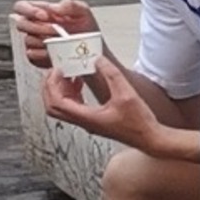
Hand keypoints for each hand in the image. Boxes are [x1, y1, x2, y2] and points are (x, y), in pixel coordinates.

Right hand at [11, 0, 96, 69]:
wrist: (94, 50)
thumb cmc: (86, 29)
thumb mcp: (83, 11)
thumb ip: (71, 4)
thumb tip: (55, 7)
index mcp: (42, 12)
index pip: (22, 6)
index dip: (28, 10)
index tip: (44, 15)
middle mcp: (36, 26)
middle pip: (21, 24)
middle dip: (38, 27)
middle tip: (55, 30)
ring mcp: (35, 41)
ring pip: (28, 40)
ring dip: (44, 41)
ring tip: (61, 42)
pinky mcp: (38, 56)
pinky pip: (33, 56)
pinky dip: (44, 55)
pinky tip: (57, 53)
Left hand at [41, 54, 169, 153]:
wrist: (149, 138)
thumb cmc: (140, 123)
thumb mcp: (127, 93)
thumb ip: (111, 74)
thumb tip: (98, 60)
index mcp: (87, 118)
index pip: (57, 102)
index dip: (53, 84)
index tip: (59, 70)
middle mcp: (84, 122)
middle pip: (52, 107)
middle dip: (50, 87)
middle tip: (58, 71)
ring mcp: (87, 122)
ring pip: (61, 107)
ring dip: (60, 90)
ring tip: (69, 75)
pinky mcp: (93, 121)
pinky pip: (72, 107)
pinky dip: (71, 94)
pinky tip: (80, 84)